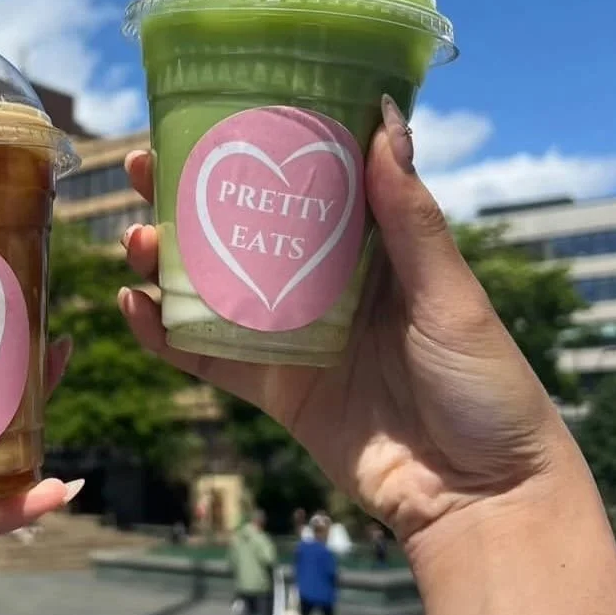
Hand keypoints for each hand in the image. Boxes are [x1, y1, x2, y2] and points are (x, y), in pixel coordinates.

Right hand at [119, 104, 563, 542]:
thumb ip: (409, 216)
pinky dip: (163, 335)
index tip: (205, 116)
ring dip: (164, 261)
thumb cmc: (483, 385)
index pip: (298, 183)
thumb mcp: (450, 295)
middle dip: (185, 198)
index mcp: (367, 249)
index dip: (251, 149)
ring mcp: (290, 337)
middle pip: (239, 231)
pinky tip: (132, 306)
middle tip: (142, 170)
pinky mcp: (271, 388)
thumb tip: (387, 118)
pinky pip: (206, 356)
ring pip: (210, 288)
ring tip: (136, 241)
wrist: (479, 498)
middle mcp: (320, 286)